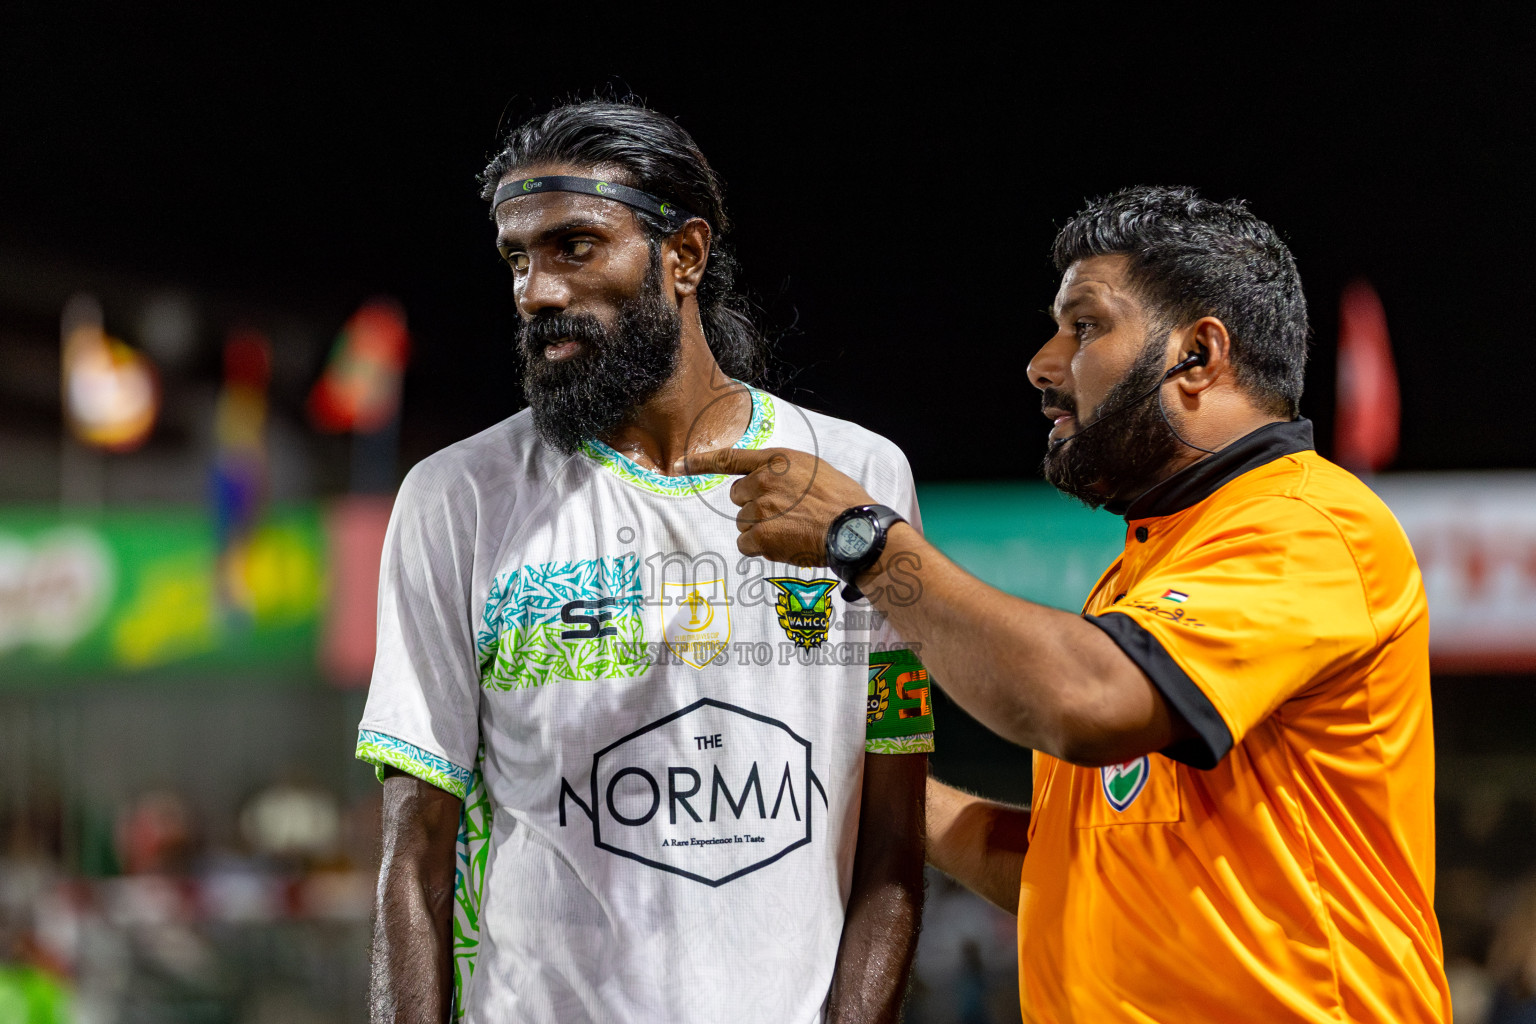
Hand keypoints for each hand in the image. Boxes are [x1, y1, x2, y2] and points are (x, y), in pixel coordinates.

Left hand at [677, 447, 875, 564]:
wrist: (854, 530)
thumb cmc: (843, 502)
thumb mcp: (815, 470)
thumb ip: (785, 473)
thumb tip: (766, 485)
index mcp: (778, 460)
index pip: (732, 459)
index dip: (703, 462)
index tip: (680, 465)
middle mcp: (764, 480)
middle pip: (737, 496)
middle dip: (754, 506)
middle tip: (785, 515)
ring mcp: (760, 508)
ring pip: (744, 522)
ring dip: (762, 529)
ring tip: (793, 530)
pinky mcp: (760, 535)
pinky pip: (746, 544)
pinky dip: (761, 548)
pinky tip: (785, 545)